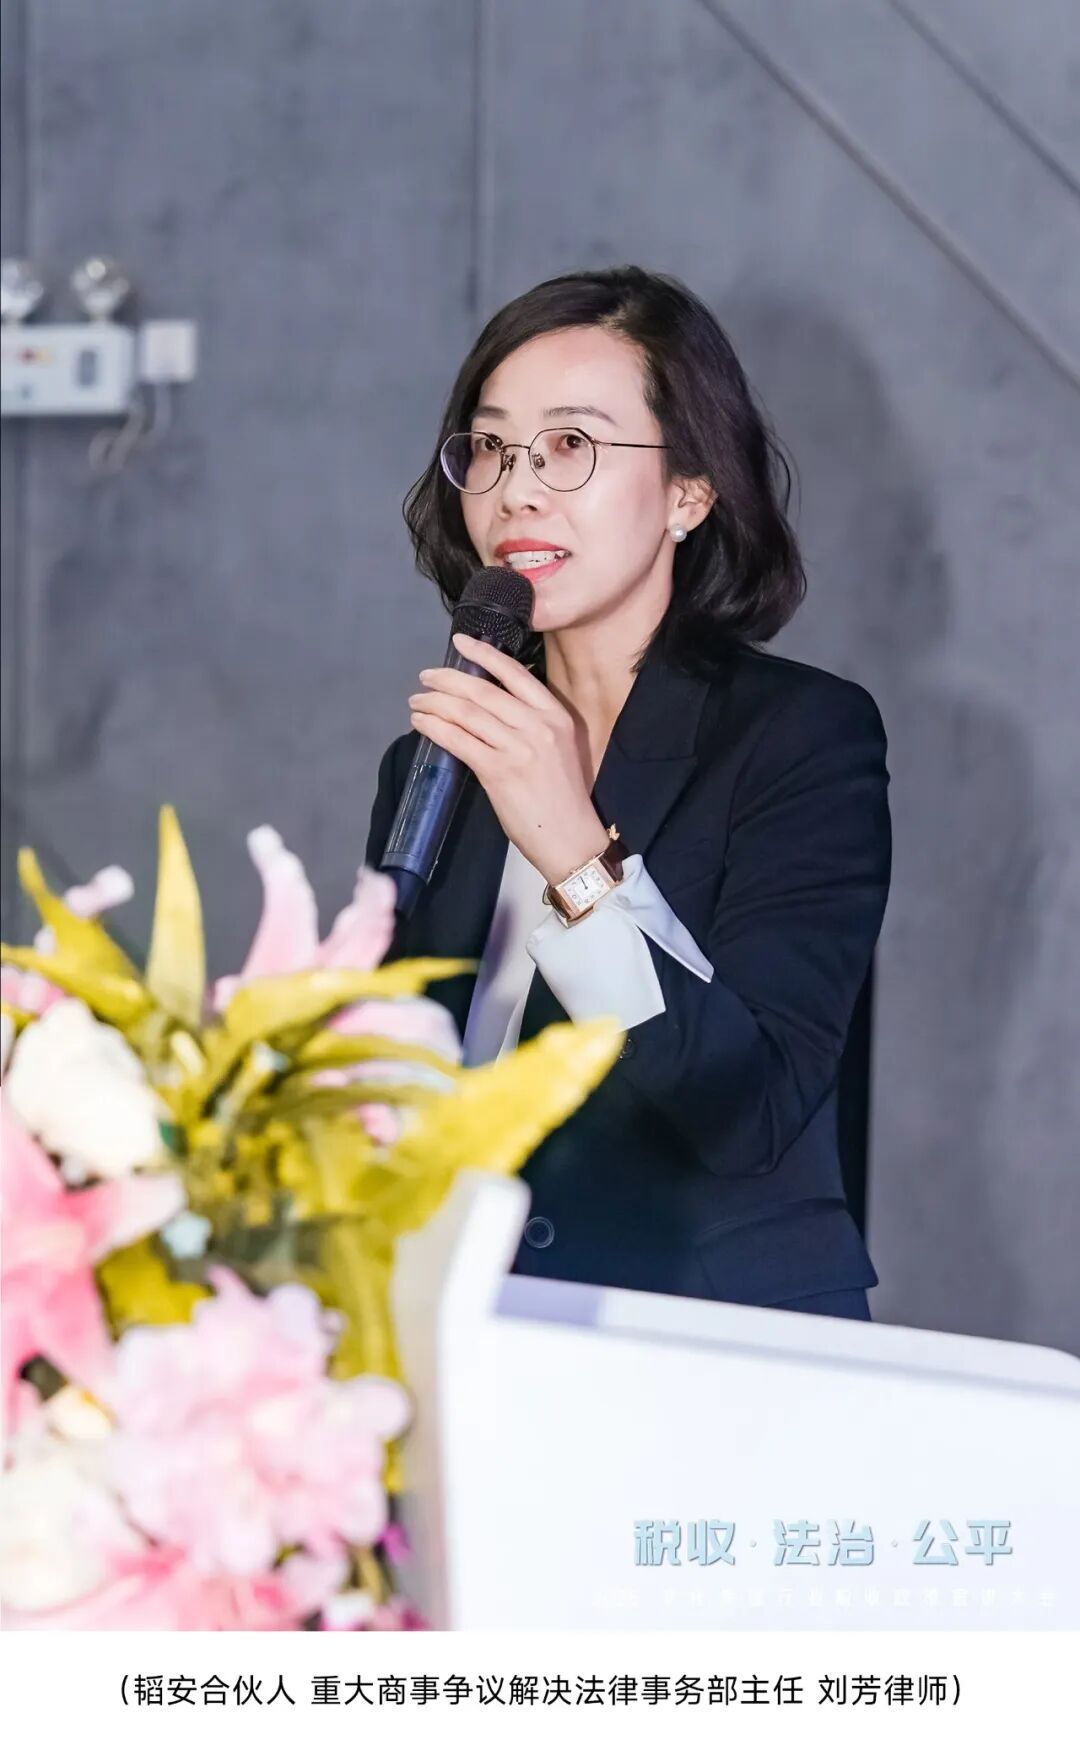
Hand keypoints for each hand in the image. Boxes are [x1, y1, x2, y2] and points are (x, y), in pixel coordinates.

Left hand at [407, 632, 610, 885]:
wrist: (570, 837)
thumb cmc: (564, 796)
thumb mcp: (559, 747)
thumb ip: (532, 723)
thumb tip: (489, 706)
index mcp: (556, 715)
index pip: (515, 673)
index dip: (483, 653)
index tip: (460, 642)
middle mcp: (538, 726)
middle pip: (483, 690)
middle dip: (448, 679)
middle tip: (426, 677)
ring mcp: (518, 748)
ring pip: (466, 713)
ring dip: (434, 703)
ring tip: (417, 702)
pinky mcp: (498, 771)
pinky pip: (458, 740)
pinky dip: (434, 728)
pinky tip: (422, 724)